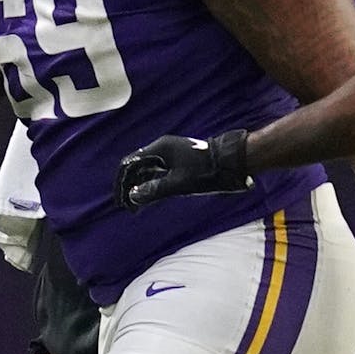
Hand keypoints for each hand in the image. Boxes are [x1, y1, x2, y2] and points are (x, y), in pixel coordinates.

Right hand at [115, 130, 251, 210]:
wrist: (233, 162)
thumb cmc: (207, 171)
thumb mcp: (179, 184)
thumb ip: (154, 190)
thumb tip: (132, 196)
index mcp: (160, 148)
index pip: (130, 163)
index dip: (122, 182)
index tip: (121, 200)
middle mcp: (162, 148)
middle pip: (136, 166)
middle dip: (129, 186)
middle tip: (126, 205)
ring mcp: (171, 154)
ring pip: (147, 170)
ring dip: (139, 186)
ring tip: (136, 205)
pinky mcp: (179, 160)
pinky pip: (158, 172)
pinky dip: (150, 184)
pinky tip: (150, 197)